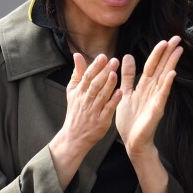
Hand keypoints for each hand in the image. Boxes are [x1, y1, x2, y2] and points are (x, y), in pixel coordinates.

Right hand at [49, 53, 120, 188]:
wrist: (74, 137)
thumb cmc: (76, 111)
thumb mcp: (72, 92)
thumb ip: (77, 73)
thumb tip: (77, 55)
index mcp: (79, 92)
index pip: (87, 76)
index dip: (95, 66)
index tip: (103, 56)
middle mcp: (86, 100)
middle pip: (95, 84)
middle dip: (104, 72)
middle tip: (114, 61)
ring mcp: (94, 111)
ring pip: (101, 96)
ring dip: (108, 85)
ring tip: (115, 74)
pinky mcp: (101, 121)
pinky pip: (108, 110)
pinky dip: (113, 101)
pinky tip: (120, 93)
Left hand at [116, 36, 182, 162]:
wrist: (133, 142)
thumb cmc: (130, 120)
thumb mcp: (125, 93)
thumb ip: (127, 76)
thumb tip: (127, 56)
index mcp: (144, 86)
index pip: (152, 65)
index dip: (158, 53)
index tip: (165, 40)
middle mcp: (152, 90)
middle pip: (161, 68)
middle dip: (168, 53)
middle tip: (177, 38)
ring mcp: (156, 99)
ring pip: (164, 77)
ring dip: (170, 64)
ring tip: (178, 50)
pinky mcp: (156, 110)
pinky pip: (162, 95)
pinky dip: (166, 84)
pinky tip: (171, 74)